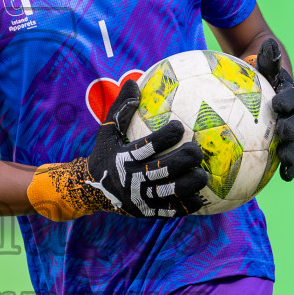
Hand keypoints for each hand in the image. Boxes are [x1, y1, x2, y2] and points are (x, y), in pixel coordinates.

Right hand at [85, 81, 207, 216]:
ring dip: (188, 184)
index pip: (146, 147)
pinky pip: (168, 211)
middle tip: (197, 150)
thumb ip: (120, 108)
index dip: (164, 137)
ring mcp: (138, 198)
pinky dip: (185, 206)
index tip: (179, 126)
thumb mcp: (106, 131)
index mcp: (122, 159)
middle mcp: (130, 180)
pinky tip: (201, 199)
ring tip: (203, 175)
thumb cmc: (105, 154)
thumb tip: (134, 82)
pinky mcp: (144, 212)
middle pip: (161, 171)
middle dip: (183, 160)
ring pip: (168, 192)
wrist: (90, 190)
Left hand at [252, 38, 293, 180]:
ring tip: (286, 161)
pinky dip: (290, 166)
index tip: (278, 104)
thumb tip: (268, 43)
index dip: (287, 100)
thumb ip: (268, 59)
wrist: (264, 88)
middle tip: (284, 134)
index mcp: (292, 94)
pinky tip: (285, 177)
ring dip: (293, 152)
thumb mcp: (263, 65)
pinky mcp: (287, 144)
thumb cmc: (259, 75)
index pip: (292, 96)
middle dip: (293, 129)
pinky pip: (289, 157)